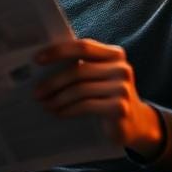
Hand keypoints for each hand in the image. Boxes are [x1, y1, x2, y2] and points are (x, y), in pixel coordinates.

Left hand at [34, 39, 162, 157]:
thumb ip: (80, 66)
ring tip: (45, 104)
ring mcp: (123, 88)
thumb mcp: (97, 77)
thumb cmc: (107, 96)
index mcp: (114, 54)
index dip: (58, 51)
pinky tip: (58, 113)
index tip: (37, 60)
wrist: (134, 124)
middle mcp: (122, 68)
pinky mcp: (120, 108)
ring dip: (57, 98)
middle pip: (78, 70)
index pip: (83, 46)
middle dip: (53, 81)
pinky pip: (86, 106)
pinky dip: (68, 110)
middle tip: (36, 92)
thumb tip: (42, 66)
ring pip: (80, 89)